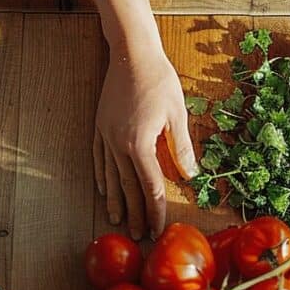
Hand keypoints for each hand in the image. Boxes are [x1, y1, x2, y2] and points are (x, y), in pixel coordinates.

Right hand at [94, 43, 197, 239]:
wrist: (131, 53)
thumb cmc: (159, 80)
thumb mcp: (178, 113)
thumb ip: (182, 147)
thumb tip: (190, 175)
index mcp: (140, 144)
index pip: (150, 186)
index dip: (155, 209)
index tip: (157, 227)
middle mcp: (119, 144)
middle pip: (128, 187)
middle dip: (135, 213)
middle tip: (138, 236)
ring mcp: (106, 136)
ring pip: (110, 176)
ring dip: (115, 200)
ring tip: (118, 220)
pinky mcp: (100, 126)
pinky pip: (99, 158)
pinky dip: (102, 177)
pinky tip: (104, 189)